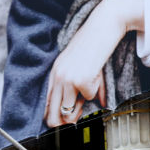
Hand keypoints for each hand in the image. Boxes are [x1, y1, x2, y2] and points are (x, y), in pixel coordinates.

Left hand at [45, 0, 143, 125]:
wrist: (103, 27)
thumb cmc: (95, 43)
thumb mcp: (84, 66)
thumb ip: (84, 86)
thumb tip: (97, 105)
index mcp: (55, 72)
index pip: (47, 104)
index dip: (56, 118)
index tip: (67, 122)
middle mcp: (57, 77)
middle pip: (53, 116)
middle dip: (66, 123)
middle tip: (78, 121)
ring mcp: (67, 80)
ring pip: (70, 111)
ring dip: (82, 106)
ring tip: (91, 88)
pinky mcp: (80, 81)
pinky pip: (89, 98)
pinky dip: (97, 91)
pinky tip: (98, 75)